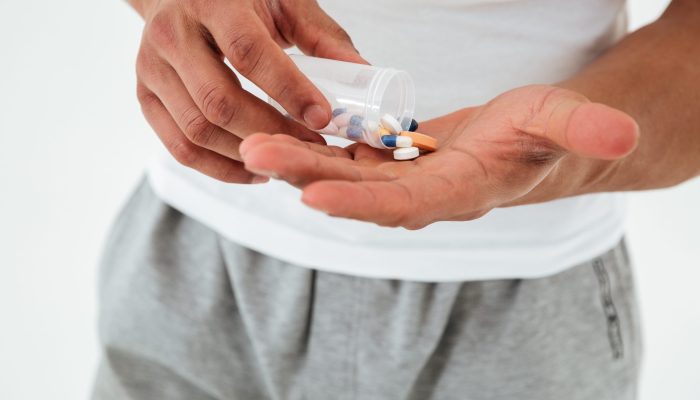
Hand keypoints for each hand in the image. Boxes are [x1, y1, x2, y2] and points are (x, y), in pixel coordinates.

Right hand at [130, 0, 365, 181]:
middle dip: (271, 131)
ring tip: (285, 160)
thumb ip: (321, 37)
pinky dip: (218, 167)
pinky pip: (179, 147)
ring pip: (197, 130)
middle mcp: (173, 35)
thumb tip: (362, 75)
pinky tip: (252, 170)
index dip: (288, 90)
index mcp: (212, 3)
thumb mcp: (283, 3)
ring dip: (246, 154)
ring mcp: (152, 69)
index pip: (249, 52)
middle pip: (220, 100)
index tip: (323, 118)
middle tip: (311, 147)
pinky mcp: (145, 97)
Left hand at [238, 85, 638, 227]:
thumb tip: (622, 136)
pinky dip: (317, 148)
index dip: (359, 201)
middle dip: (306, 175)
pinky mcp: (394, 163)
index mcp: (460, 192)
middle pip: (358, 191)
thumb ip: (584, 128)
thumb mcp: (563, 120)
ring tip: (252, 142)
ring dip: (299, 160)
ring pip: (344, 173)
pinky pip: (348, 158)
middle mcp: (423, 194)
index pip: (404, 204)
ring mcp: (404, 180)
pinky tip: (284, 130)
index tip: (311, 194)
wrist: (529, 146)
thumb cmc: (545, 133)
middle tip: (254, 154)